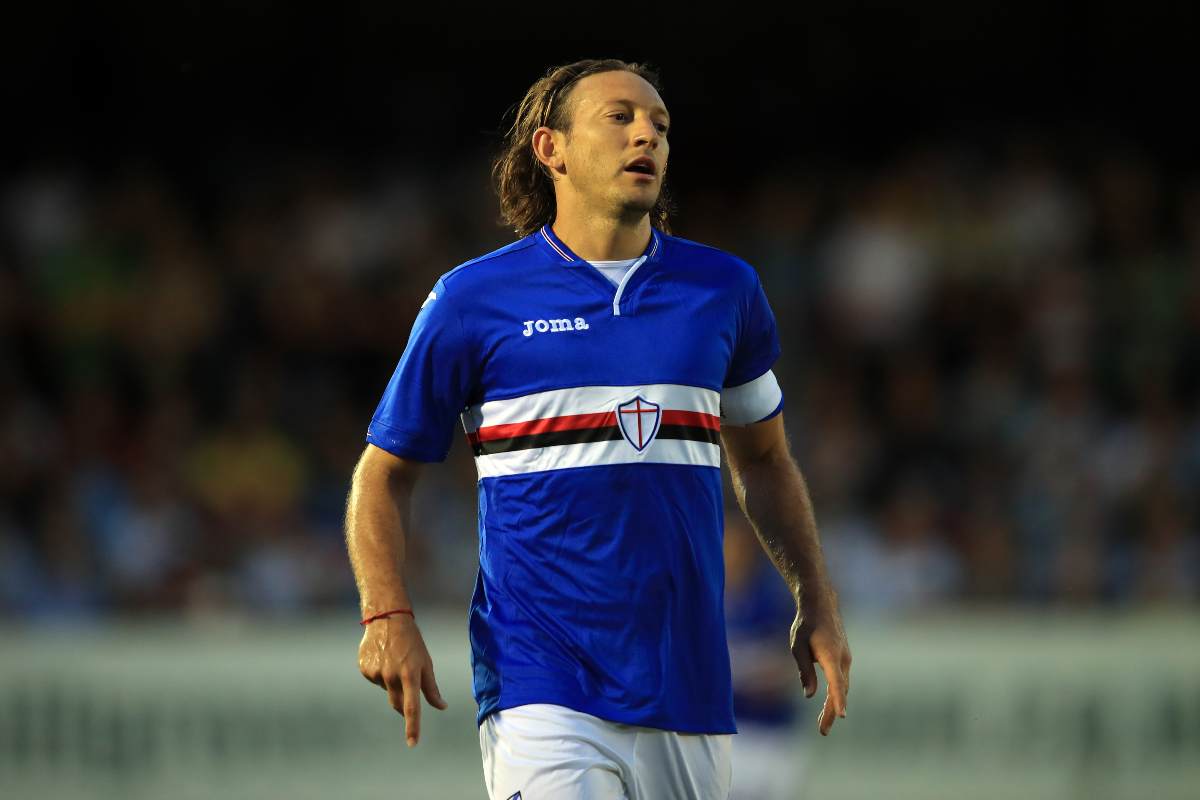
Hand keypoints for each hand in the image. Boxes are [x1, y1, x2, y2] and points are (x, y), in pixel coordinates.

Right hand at [358, 615, 447, 746]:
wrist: (387, 619)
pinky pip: (375, 680)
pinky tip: (383, 658)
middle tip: (409, 684)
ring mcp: (376, 673)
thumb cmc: (412, 642)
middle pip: (398, 704)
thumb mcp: (426, 663)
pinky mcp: (365, 669)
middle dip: (404, 704)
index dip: (413, 727)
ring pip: (386, 690)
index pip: (412, 707)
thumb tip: (441, 707)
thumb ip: (432, 688)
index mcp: (410, 675)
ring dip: (392, 682)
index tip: (412, 743)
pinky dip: (381, 674)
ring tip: (395, 660)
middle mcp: (391, 676)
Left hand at [790, 606, 850, 735]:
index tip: (842, 716)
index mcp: (830, 655)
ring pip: (842, 687)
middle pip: (840, 690)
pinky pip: (841, 680)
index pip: (836, 682)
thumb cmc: (806, 624)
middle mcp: (842, 659)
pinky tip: (828, 704)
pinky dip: (836, 694)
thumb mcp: (798, 647)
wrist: (821, 605)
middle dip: (832, 712)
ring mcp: (845, 659)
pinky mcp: (843, 658)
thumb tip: (809, 695)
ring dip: (834, 705)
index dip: (838, 700)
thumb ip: (805, 671)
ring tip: (823, 724)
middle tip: (822, 732)